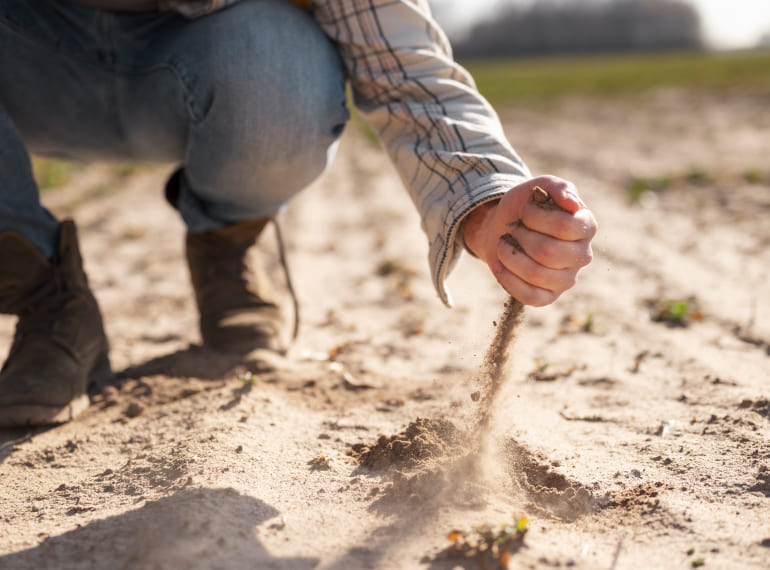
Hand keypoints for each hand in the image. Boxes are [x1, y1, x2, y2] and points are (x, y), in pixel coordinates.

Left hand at [462, 175, 596, 305]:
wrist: (502, 228)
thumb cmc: (525, 207)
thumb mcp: (539, 187)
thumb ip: (558, 187)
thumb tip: (573, 203)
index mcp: (586, 226)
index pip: (564, 226)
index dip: (536, 217)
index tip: (524, 210)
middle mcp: (582, 255)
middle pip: (548, 252)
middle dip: (520, 237)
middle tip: (513, 229)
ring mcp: (567, 279)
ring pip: (536, 275)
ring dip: (510, 256)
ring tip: (503, 244)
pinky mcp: (549, 296)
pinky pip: (530, 297)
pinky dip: (509, 280)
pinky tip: (499, 266)